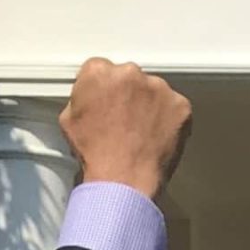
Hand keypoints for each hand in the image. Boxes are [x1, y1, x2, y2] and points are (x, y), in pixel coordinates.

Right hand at [59, 57, 192, 197]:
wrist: (123, 181)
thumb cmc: (96, 155)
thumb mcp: (69, 119)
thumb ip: (83, 97)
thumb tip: (91, 96)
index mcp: (99, 73)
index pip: (101, 69)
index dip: (103, 89)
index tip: (106, 102)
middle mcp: (131, 73)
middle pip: (129, 77)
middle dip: (127, 94)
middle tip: (124, 120)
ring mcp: (159, 89)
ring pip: (154, 91)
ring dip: (149, 105)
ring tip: (140, 132)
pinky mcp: (181, 106)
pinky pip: (174, 107)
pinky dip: (168, 119)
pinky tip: (156, 136)